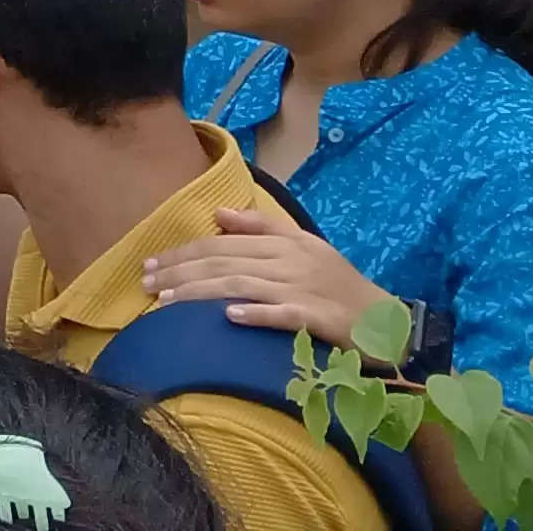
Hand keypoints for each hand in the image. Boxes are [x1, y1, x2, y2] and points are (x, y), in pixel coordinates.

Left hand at [143, 205, 394, 346]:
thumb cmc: (338, 283)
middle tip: (145, 284)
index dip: (183, 252)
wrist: (387, 318)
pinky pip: (283, 314)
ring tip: (167, 302)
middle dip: (180, 272)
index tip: (149, 264)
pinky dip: (255, 313)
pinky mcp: (319, 318)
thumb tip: (218, 213)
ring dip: (201, 293)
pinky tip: (227, 317)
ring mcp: (305, 289)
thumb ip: (262, 227)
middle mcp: (291, 261)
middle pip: (225, 263)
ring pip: (243, 286)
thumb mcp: (305, 246)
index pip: (222, 244)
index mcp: (285, 242)